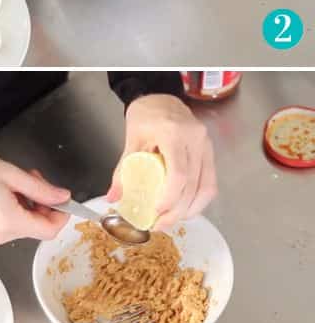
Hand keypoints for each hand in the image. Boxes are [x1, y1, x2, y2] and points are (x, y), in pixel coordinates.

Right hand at [0, 148, 70, 244]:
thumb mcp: (12, 174)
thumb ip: (42, 189)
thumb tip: (63, 197)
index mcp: (8, 221)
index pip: (49, 230)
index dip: (61, 215)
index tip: (62, 200)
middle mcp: (0, 236)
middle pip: (36, 228)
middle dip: (42, 206)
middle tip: (34, 181)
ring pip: (23, 228)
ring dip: (27, 208)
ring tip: (14, 186)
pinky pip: (8, 228)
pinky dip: (13, 214)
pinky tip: (3, 197)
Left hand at [107, 93, 216, 228]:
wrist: (161, 97)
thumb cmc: (145, 115)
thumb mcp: (130, 141)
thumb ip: (123, 170)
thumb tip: (113, 197)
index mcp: (174, 134)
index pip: (178, 173)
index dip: (169, 197)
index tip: (156, 212)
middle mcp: (195, 140)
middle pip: (193, 185)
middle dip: (177, 211)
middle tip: (160, 225)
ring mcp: (206, 146)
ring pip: (206, 186)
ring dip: (191, 209)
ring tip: (172, 221)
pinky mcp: (209, 152)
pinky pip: (210, 181)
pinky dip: (199, 199)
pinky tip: (185, 209)